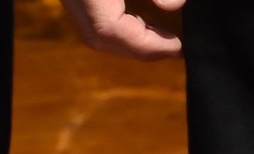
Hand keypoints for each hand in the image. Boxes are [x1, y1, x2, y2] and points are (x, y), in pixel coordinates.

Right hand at [59, 0, 183, 59]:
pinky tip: (140, 22)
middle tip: (175, 49)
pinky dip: (118, 29)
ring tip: (162, 40)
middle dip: (141, 49)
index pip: (116, 31)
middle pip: (103, 39)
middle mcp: (73, 1)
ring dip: (129, 42)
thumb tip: (176, 6)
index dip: (151, 45)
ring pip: (96, 34)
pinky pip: (92, 21)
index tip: (180, 47)